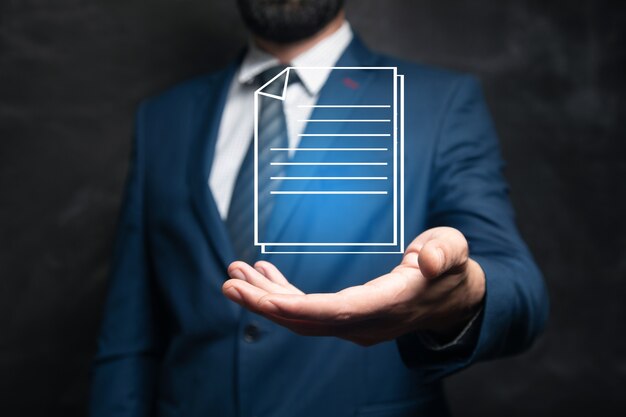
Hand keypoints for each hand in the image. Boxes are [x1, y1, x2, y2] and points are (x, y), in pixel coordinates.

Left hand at [222, 227, 485, 345]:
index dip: (297, 307)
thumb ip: (444, 253)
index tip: (260, 296)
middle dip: (266, 303)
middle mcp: (367, 322)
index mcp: (389, 304)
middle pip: (308, 320)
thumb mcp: (453, 251)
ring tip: (236, 274)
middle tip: (230, 282)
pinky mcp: (348, 317)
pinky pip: (309, 311)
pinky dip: (284, 294)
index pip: (338, 312)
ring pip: (302, 318)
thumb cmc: (451, 270)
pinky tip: (265, 273)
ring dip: (267, 298)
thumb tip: (428, 258)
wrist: (453, 298)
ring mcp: (355, 324)